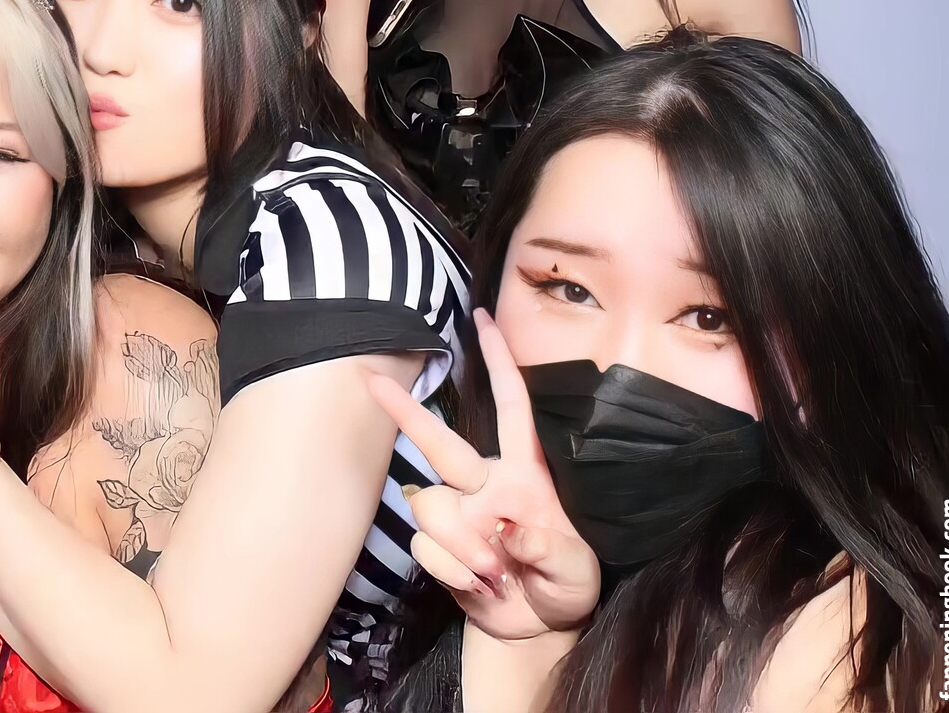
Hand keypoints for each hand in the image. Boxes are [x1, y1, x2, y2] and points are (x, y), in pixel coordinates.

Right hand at [367, 309, 597, 641]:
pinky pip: (426, 549)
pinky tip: (479, 586)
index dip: (500, 362)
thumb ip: (551, 551)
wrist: (535, 628)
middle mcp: (485, 485)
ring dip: (462, 545)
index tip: (482, 319)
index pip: (513, 408)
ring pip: (429, 505)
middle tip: (372, 380)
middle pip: (441, 441)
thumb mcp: (577, 573)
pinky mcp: (436, 547)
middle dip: (408, 413)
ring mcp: (457, 515)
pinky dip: (453, 572)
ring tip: (495, 574)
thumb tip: (514, 531)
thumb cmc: (564, 585)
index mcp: (526, 474)